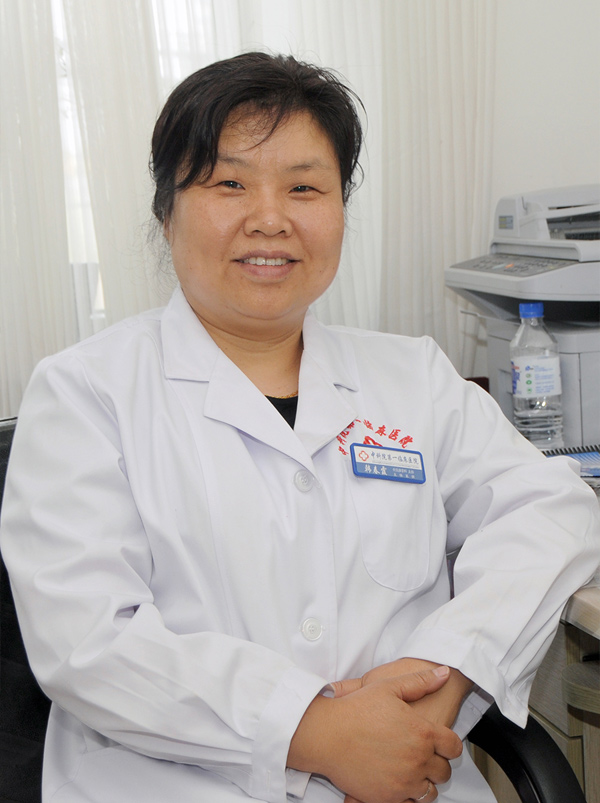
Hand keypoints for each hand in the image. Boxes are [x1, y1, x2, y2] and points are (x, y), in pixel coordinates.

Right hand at [288, 666, 462, 802]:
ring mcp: (403, 783)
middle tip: (422, 755)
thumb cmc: (355, 709)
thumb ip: (420, 681)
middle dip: (437, 764)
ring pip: (429, 792)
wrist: (326, 735)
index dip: (449, 744)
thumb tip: (444, 673)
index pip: (453, 747)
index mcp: (422, 734)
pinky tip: (396, 781)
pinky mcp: (387, 799)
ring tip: (410, 770)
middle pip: (444, 772)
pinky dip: (406, 796)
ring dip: (424, 782)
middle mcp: (417, 761)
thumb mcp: (388, 686)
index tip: (442, 743)